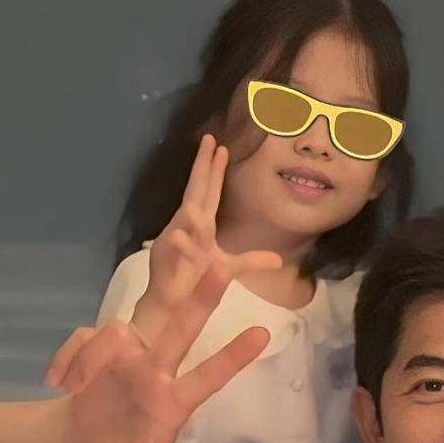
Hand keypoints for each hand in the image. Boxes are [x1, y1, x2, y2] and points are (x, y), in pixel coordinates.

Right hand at [60, 260, 268, 442]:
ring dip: (93, 356)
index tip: (264, 335)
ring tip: (70, 386)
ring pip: (120, 333)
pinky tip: (56, 382)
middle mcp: (156, 370)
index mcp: (173, 400)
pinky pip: (85, 339)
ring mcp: (126, 356)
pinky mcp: (95, 350)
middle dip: (202, 298)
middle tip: (224, 266)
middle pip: (182, 328)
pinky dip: (70, 357)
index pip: (209, 377)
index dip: (233, 358)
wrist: (80, 441)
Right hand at [140, 134, 281, 333]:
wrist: (174, 302)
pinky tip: (186, 235)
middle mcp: (186, 226)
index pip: (209, 192)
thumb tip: (278, 259)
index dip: (214, 170)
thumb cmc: (195, 279)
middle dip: (203, 167)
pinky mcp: (165, 257)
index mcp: (201, 225)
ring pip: (186, 217)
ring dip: (195, 203)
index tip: (221, 147)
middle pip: (197, 191)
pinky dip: (183, 241)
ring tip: (207, 183)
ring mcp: (175, 238)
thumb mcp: (228, 267)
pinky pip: (176, 246)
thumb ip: (251, 261)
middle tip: (210, 140)